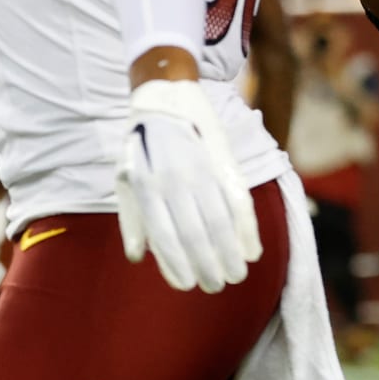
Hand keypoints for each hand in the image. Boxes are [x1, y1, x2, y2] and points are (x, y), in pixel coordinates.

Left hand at [114, 78, 261, 292]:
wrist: (166, 93)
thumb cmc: (142, 142)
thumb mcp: (126, 177)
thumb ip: (132, 218)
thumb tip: (139, 258)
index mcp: (148, 187)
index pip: (166, 238)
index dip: (179, 266)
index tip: (189, 286)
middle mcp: (175, 180)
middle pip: (196, 235)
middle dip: (209, 266)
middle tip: (219, 285)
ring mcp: (201, 168)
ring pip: (220, 221)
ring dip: (231, 253)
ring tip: (238, 273)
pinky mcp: (223, 159)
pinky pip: (239, 199)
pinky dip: (247, 227)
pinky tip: (252, 247)